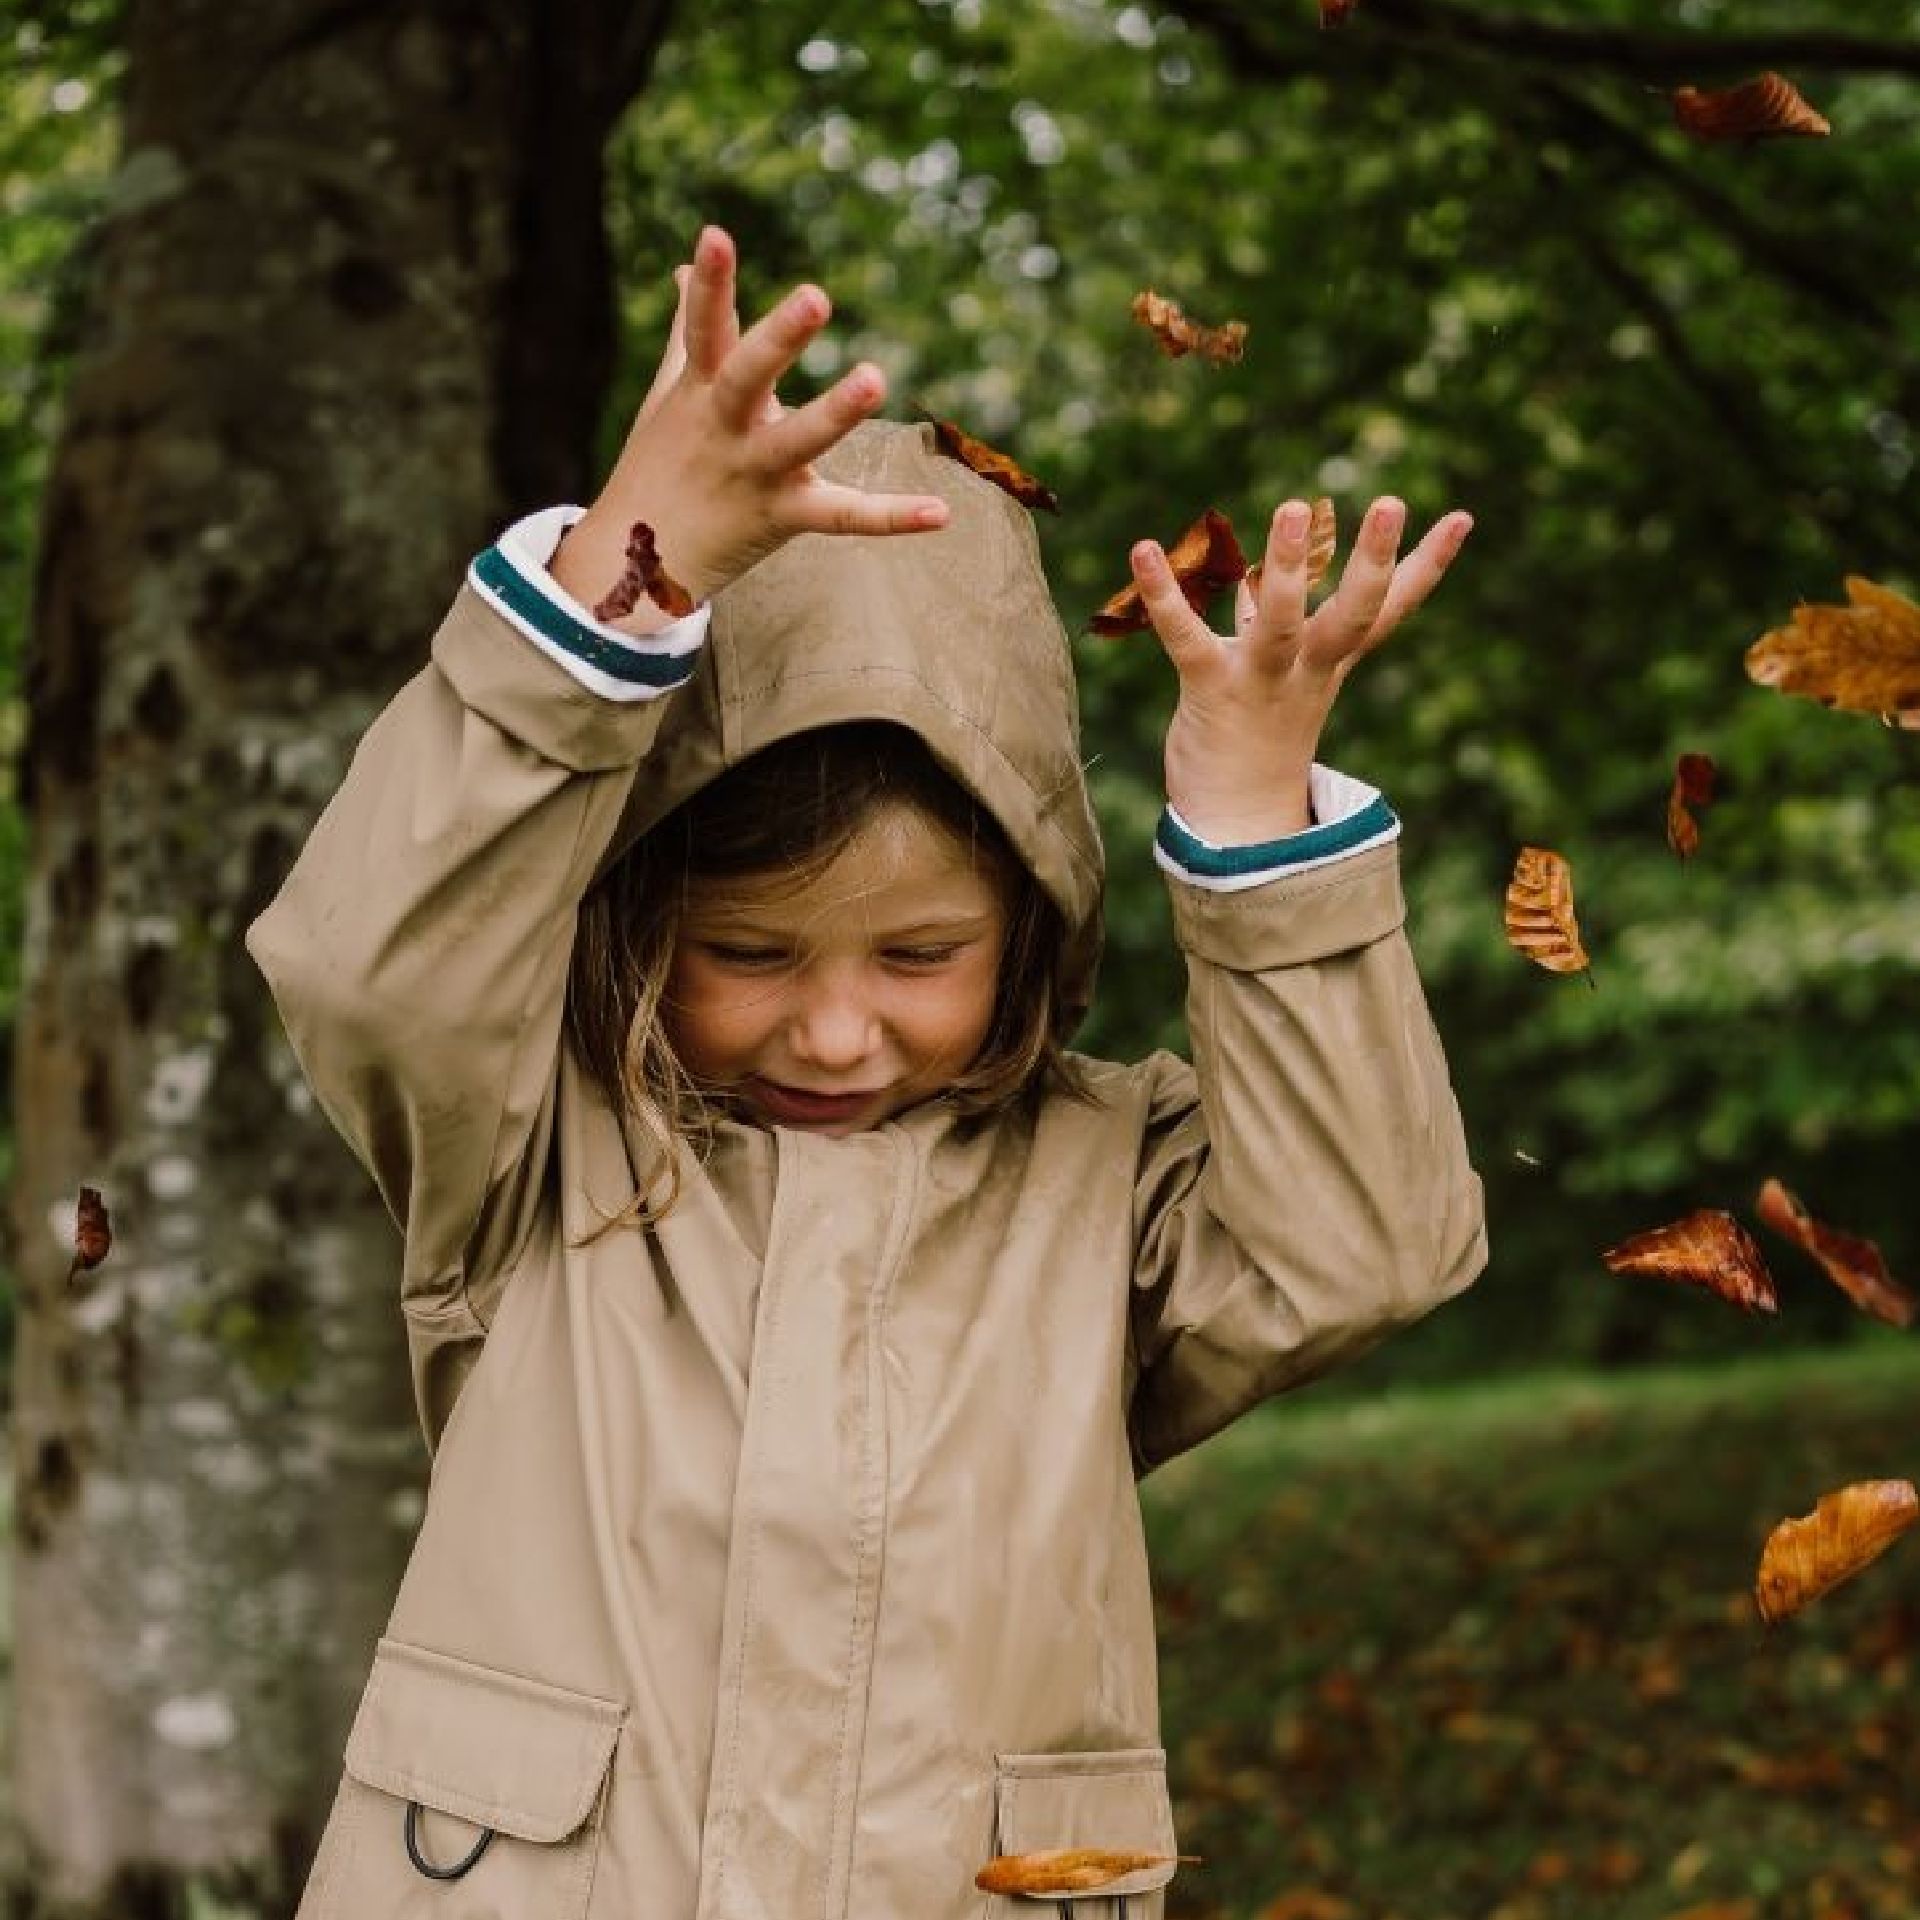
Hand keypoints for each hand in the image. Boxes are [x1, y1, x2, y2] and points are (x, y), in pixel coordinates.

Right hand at [550, 225, 948, 627]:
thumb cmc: (660, 467)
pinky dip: (892, 518)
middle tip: (816, 296)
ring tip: (873, 377)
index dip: (710, 285)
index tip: (716, 236)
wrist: (639, 565)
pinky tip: (941, 513)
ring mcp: (753, 473)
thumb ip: (688, 332)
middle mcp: (724, 428)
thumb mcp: (670, 397)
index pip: (704, 329)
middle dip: (778, 338)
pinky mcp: (781, 518)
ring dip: (834, 412)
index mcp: (699, 391)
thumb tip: (686, 268)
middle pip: (748, 377)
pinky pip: (842, 517)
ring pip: (796, 441)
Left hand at [1131, 495, 1472, 843]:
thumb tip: (1257, 584)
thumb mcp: (1277, 679)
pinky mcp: (1210, 692)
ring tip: (1296, 509)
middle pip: (1352, 615)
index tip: (1463, 518)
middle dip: (1374, 560)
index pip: (1386, 611)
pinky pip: (1188, 640)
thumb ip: (1268, 626)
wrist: (1236, 826)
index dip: (1425, 568)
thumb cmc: (1255, 741)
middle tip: (1391, 503)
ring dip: (1290, 568)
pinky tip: (1143, 550)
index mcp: (1327, 663)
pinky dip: (1164, 595)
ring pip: (1282, 623)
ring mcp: (1260, 682)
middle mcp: (1305, 671)